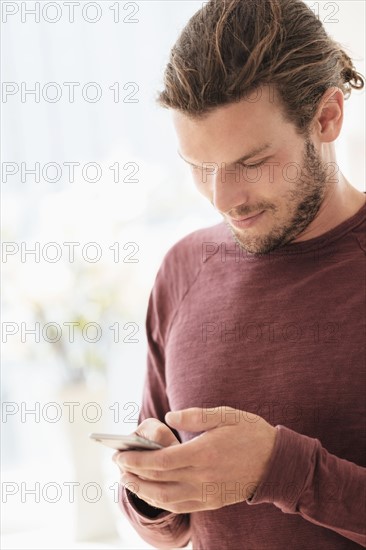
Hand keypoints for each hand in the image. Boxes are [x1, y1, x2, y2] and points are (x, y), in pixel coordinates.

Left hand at [115, 407, 276, 512]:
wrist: (277, 463)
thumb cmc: (251, 433)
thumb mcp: (226, 415)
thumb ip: (195, 416)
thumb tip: (168, 418)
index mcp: (203, 453)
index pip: (160, 461)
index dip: (137, 460)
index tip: (120, 455)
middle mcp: (202, 477)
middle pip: (158, 481)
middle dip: (133, 474)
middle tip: (116, 465)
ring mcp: (206, 493)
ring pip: (166, 498)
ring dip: (142, 490)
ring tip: (127, 480)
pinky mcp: (211, 502)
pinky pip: (180, 506)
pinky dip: (161, 502)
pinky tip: (152, 494)